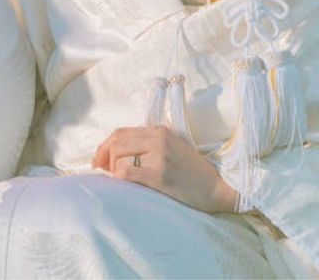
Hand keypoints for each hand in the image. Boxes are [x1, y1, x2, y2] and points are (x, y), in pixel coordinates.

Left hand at [92, 125, 238, 213]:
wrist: (219, 189)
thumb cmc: (194, 172)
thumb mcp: (173, 147)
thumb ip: (149, 144)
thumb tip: (117, 152)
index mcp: (159, 130)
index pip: (121, 132)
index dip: (105, 145)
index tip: (99, 158)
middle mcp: (158, 139)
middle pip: (116, 142)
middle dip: (103, 155)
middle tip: (101, 168)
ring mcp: (159, 156)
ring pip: (119, 156)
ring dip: (112, 168)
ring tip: (114, 176)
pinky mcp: (159, 174)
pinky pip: (127, 172)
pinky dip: (119, 177)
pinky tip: (123, 183)